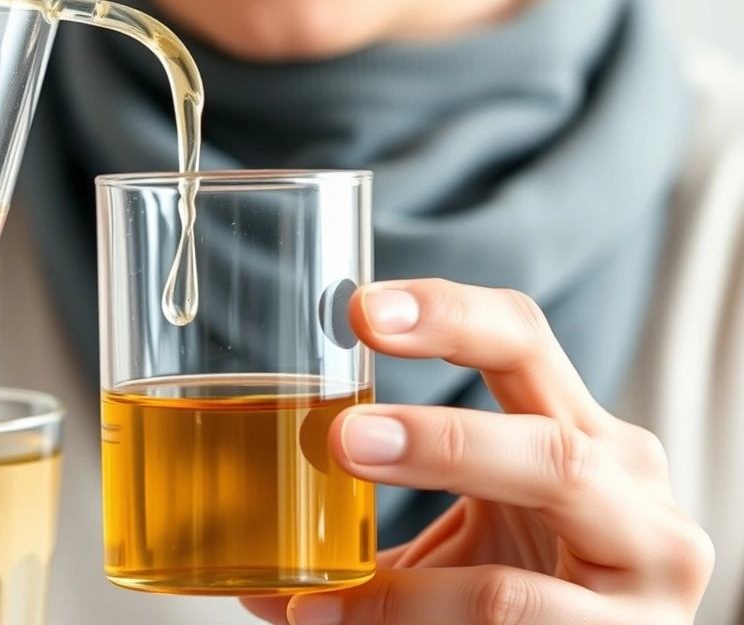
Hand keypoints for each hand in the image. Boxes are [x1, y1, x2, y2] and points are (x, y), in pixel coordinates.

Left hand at [242, 279, 713, 624]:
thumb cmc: (536, 590)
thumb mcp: (474, 533)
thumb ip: (386, 528)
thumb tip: (255, 565)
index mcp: (579, 429)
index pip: (521, 338)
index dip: (447, 313)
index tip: (356, 309)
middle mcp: (629, 482)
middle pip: (551, 439)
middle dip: (442, 436)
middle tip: (342, 439)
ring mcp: (648, 563)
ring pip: (543, 539)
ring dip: (430, 546)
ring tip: (327, 573)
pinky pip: (511, 615)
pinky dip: (411, 615)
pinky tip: (336, 620)